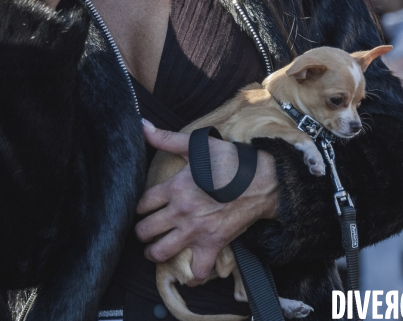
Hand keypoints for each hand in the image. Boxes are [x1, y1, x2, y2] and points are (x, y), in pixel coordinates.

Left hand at [135, 121, 278, 285]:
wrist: (262, 180)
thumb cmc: (231, 161)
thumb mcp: (198, 146)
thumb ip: (167, 139)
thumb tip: (142, 126)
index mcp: (174, 188)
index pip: (142, 204)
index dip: (139, 208)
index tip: (145, 209)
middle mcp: (181, 211)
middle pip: (145, 231)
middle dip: (142, 232)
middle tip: (147, 231)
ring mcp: (196, 230)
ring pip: (160, 252)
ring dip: (154, 253)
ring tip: (156, 249)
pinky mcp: (213, 243)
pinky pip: (198, 270)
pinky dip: (192, 276)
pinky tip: (189, 274)